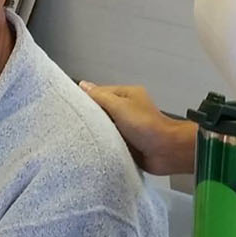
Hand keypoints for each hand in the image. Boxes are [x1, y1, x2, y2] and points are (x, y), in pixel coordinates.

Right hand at [78, 82, 195, 174]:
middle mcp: (126, 110)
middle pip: (101, 112)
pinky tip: (91, 149)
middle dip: (90, 118)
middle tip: (71, 125)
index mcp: (127, 96)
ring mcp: (126, 128)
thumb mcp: (119, 106)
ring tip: (78, 137)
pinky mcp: (127, 144)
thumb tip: (83, 85)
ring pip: (104, 128)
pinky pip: (109, 142)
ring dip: (96, 133)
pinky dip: (103, 145)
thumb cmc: (146, 125)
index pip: (99, 93)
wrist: (166, 151)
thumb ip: (100, 97)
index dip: (86, 100)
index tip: (69, 107)